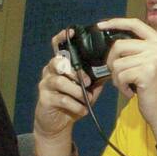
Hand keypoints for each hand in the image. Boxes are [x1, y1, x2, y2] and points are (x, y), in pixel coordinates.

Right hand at [34, 28, 104, 147]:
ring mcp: (46, 85)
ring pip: (60, 81)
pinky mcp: (44, 99)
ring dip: (77, 91)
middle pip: (58, 62)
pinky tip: (82, 110)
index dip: (62, 38)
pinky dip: (75, 106)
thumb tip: (112, 68)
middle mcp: (50, 71)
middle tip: (87, 82)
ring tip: (85, 99)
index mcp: (61, 65)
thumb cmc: (72, 102)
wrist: (56, 123)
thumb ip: (96, 78)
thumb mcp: (87, 89)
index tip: (71, 32)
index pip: (57, 47)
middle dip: (75, 72)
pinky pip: (61, 99)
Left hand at [97, 18, 156, 136]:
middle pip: (120, 45)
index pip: (135, 24)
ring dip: (117, 77)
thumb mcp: (149, 63)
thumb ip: (136, 49)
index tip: (101, 25)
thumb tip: (111, 40)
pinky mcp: (147, 72)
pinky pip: (120, 75)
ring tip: (128, 85)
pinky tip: (131, 92)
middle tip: (118, 75)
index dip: (116, 22)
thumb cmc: (153, 89)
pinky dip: (121, 86)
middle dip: (111, 61)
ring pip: (117, 62)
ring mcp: (154, 59)